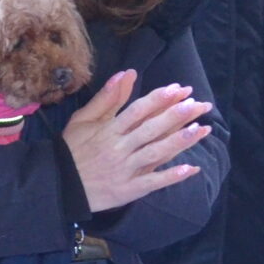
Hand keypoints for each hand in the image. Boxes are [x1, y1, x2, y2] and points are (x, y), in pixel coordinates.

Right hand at [59, 70, 211, 212]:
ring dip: (181, 141)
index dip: (160, 99)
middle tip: (199, 105)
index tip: (180, 89)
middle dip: (177, 116)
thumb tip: (125, 74)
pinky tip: (191, 169)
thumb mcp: (82, 119)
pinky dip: (172, 176)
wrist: (61, 184)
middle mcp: (119, 148)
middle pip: (152, 129)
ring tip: (202, 130)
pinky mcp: (129, 189)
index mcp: (108, 130)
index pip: (138, 110)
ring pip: (156, 153)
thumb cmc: (72, 149)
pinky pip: (153, 182)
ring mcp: (126, 169)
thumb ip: (105, 98)